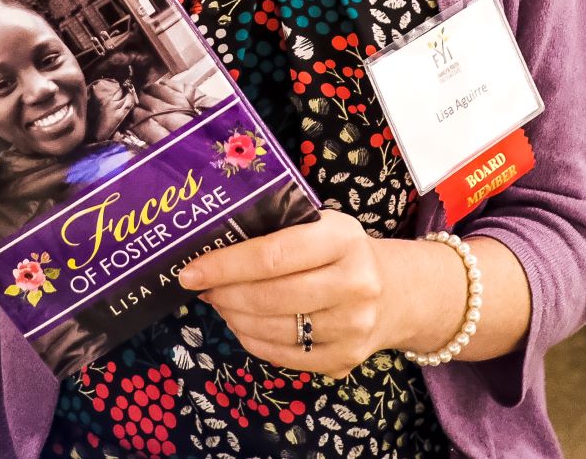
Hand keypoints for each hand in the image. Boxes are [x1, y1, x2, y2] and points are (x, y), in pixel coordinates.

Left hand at [178, 209, 390, 378]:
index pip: (272, 255)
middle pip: (269, 297)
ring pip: (272, 330)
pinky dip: (252, 341)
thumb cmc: (341, 253)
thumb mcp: (321, 226)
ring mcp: (352, 326)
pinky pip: (283, 356)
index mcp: (343, 238)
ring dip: (234, 317)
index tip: (190, 272)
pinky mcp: (345, 359)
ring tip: (222, 303)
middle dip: (225, 294)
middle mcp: (354, 284)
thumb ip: (276, 231)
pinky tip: (243, 324)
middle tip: (204, 288)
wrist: (395, 292)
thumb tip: (211, 249)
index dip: (225, 266)